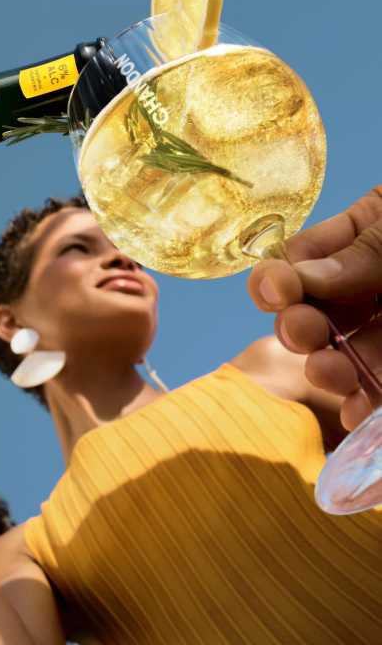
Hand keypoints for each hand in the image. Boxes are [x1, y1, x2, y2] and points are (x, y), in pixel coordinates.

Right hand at [248, 186, 381, 428]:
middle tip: (303, 334)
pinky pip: (377, 387)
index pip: (301, 260)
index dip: (280, 279)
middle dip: (299, 327)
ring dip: (326, 369)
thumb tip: (295, 280)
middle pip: (315, 311)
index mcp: (366, 232)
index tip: (273, 293)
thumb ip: (361, 251)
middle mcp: (371, 282)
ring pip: (344, 353)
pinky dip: (363, 404)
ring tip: (331, 374)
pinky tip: (356, 413)